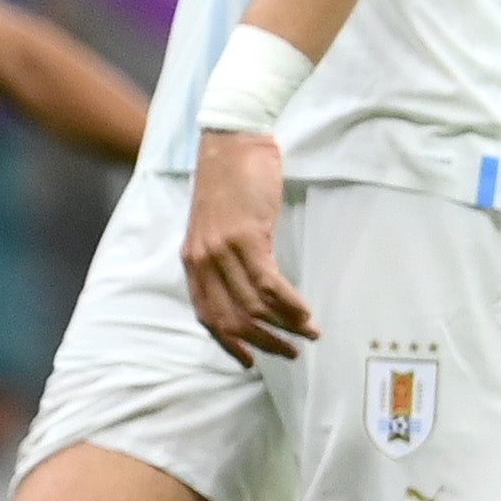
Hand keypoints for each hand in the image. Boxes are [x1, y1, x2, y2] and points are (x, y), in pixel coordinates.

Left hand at [178, 132, 316, 365]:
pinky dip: (290, 304)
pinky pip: (269, 284)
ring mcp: (222, 249)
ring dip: (284, 326)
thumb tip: (250, 289)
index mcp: (193, 260)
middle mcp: (202, 260)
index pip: (207, 315)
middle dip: (263, 342)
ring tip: (308, 333)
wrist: (232, 139)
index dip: (229, 343)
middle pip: (231, 318)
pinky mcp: (246, 237)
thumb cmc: (230, 179)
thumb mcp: (216, 225)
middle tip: (289, 353)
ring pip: (253, 305)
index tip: (250, 361)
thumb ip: (223, 257)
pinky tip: (305, 313)